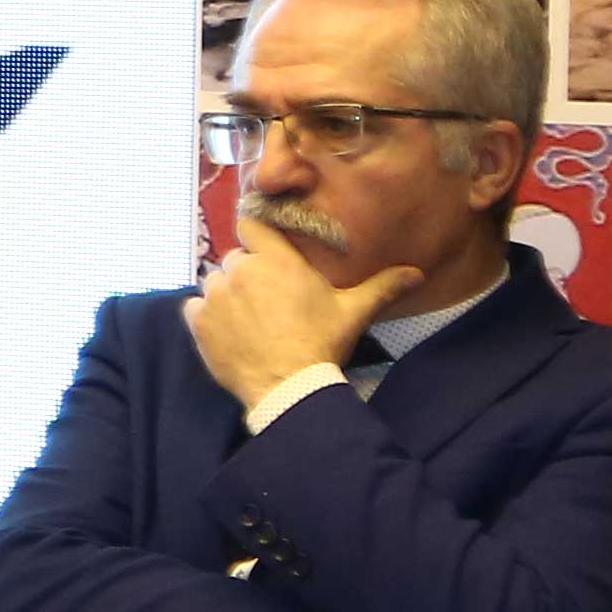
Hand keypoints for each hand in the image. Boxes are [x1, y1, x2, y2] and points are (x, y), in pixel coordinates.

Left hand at [191, 240, 419, 407]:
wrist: (289, 387)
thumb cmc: (322, 344)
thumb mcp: (354, 312)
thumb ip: (382, 286)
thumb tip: (417, 273)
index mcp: (275, 259)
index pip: (251, 224)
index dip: (256, 234)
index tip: (264, 247)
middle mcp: (240, 269)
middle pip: (236, 258)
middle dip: (249, 273)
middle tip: (269, 300)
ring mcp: (215, 295)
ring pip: (215, 282)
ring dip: (228, 295)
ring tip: (251, 321)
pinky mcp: (197, 321)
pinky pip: (195, 307)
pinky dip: (207, 316)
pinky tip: (229, 332)